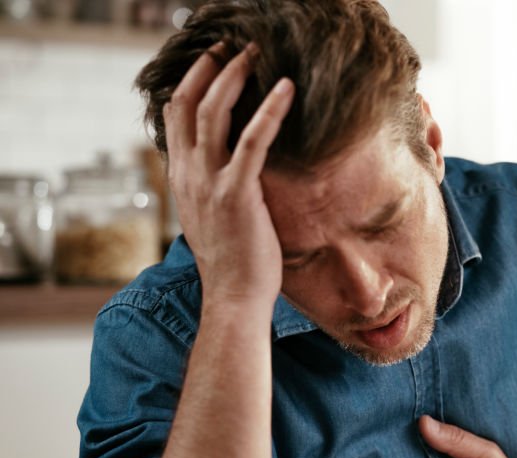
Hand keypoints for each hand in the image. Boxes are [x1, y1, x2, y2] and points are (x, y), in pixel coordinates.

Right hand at [163, 43, 294, 307]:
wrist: (235, 299)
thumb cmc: (235, 264)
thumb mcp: (215, 218)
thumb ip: (214, 190)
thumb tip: (232, 175)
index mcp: (183, 179)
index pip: (175, 117)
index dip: (190, 84)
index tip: (210, 63)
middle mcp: (189, 175)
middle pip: (188, 103)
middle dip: (208, 68)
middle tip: (231, 46)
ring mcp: (209, 183)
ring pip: (212, 112)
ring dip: (234, 76)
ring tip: (254, 54)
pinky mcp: (237, 193)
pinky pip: (252, 141)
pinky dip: (269, 110)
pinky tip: (286, 89)